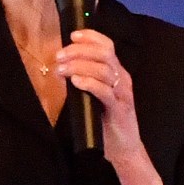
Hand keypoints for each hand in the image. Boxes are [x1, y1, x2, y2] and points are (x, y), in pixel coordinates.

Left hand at [56, 29, 145, 163]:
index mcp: (117, 73)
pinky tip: (76, 81)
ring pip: (104, 70)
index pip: (107, 46)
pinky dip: (89, 83)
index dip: (91, 37)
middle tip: (60, 56)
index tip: (72, 35)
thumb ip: (84, 80)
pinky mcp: (120, 109)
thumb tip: (63, 67)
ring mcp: (122, 94)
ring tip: (62, 70)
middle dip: (79, 51)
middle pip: (104, 54)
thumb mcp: (93, 96)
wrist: (123, 149)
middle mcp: (122, 79)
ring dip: (79, 66)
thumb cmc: (105, 122)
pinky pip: (105, 91)